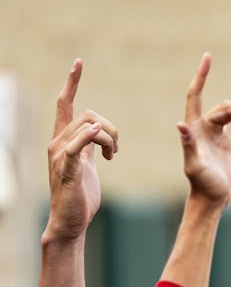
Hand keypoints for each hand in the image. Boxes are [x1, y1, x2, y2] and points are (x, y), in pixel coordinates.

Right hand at [43, 60, 117, 244]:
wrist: (71, 222)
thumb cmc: (81, 195)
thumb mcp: (88, 165)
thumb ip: (90, 147)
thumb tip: (97, 132)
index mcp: (64, 139)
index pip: (65, 104)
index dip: (72, 83)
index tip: (78, 63)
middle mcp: (57, 142)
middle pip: (89, 115)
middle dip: (112, 129)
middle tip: (117, 152)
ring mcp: (60, 155)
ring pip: (88, 127)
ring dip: (109, 139)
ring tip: (113, 157)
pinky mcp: (66, 170)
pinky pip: (75, 147)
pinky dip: (87, 138)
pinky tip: (98, 136)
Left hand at [176, 53, 230, 205]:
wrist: (211, 199)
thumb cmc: (203, 185)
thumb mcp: (195, 166)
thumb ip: (188, 146)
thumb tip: (181, 125)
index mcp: (194, 128)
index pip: (195, 95)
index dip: (201, 76)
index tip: (208, 57)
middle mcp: (201, 127)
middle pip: (224, 108)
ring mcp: (212, 134)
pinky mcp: (223, 142)